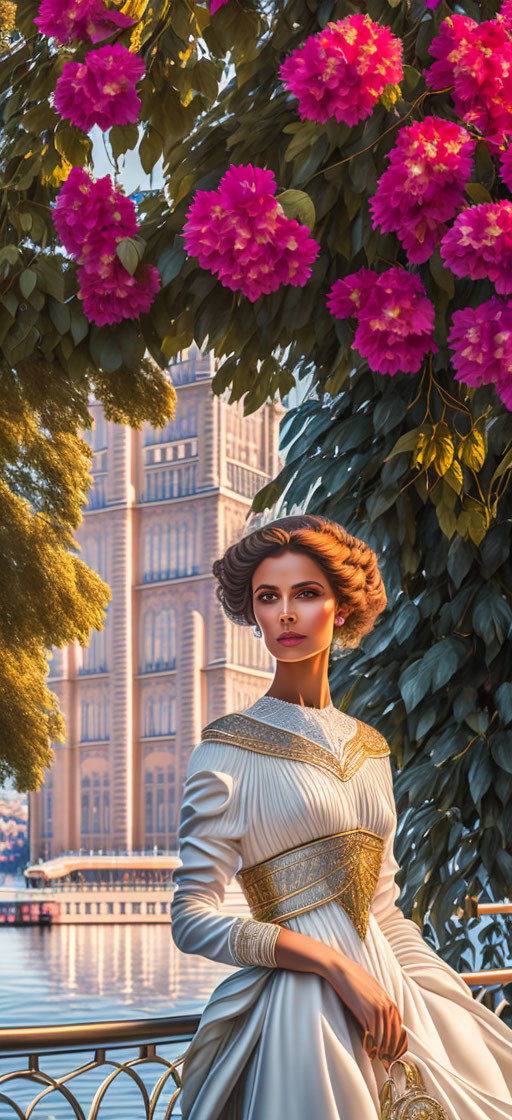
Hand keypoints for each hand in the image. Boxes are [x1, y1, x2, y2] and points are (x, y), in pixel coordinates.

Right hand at [318, 948, 407, 1062]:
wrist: (340, 970)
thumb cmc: (353, 980)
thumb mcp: (371, 991)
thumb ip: (378, 1004)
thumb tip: (379, 1022)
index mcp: (389, 1000)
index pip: (399, 1027)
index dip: (397, 1042)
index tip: (393, 1053)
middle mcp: (387, 1005)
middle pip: (394, 1034)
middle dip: (392, 1050)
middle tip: (387, 1063)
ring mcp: (378, 1009)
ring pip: (385, 1037)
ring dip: (382, 1051)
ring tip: (378, 1060)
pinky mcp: (367, 1012)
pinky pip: (374, 1034)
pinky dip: (373, 1046)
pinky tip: (370, 1052)